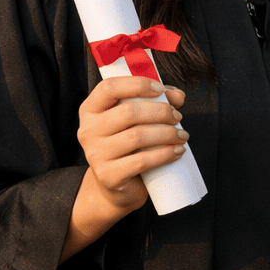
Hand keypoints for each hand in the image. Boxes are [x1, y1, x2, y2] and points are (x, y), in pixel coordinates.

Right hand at [78, 76, 187, 213]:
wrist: (116, 185)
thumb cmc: (128, 143)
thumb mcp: (137, 117)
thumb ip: (156, 100)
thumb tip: (178, 96)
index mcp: (91, 110)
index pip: (109, 87)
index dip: (137, 84)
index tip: (160, 90)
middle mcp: (88, 131)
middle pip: (128, 112)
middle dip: (160, 111)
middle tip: (177, 116)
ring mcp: (96, 155)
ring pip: (137, 136)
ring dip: (167, 133)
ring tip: (182, 135)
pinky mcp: (108, 176)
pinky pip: (141, 161)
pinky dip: (164, 154)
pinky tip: (177, 151)